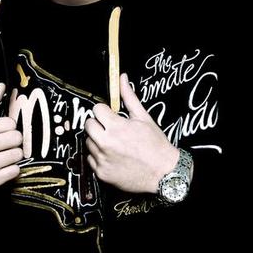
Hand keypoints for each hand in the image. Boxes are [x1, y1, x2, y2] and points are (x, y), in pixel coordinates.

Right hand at [0, 83, 22, 198]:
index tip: (1, 134)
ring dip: (14, 157)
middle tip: (5, 146)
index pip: (11, 123)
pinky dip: (12, 170)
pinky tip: (3, 169)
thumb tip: (2, 86)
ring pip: (18, 154)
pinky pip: (15, 170)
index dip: (9, 128)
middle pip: (17, 138)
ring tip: (4, 157)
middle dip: (14, 142)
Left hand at [84, 73, 178, 193]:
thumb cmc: (156, 146)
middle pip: (88, 124)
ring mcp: (103, 159)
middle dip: (98, 123)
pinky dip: (98, 156)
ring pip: (88, 141)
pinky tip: (112, 155)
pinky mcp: (101, 173)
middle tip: (110, 128)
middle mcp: (106, 143)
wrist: (163, 173)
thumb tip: (122, 79)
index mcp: (116, 127)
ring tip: (113, 143)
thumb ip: (129, 97)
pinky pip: (90, 158)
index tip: (111, 115)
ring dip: (97, 140)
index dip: (104, 110)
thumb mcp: (143, 117)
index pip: (96, 109)